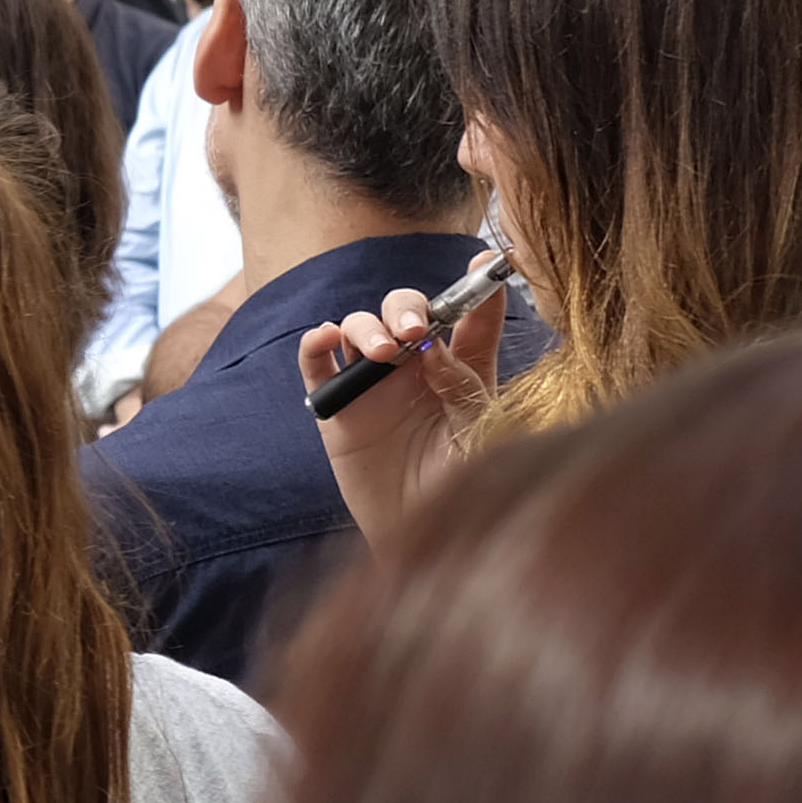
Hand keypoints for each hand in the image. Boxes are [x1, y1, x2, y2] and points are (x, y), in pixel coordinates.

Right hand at [298, 275, 507, 557]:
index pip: (470, 317)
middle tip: (415, 330)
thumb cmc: (462, 488)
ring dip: (368, 327)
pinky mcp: (335, 408)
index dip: (477, 287)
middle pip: (406, 311)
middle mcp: (415, 369)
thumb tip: (433, 345)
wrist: (425, 538)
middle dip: (408, 307)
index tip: (484, 264)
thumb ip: (462, 382)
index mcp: (460, 370)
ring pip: (360, 327)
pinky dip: (317, 342)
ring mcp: (372, 385)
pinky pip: (317, 363)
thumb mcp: (478, 430)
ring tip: (381, 352)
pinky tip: (327, 338)